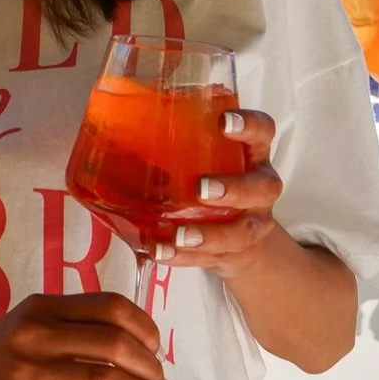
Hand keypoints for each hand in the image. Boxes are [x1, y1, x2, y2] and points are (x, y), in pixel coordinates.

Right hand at [0, 292, 189, 379]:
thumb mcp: (20, 328)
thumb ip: (64, 326)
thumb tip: (128, 345)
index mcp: (41, 309)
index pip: (111, 306)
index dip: (146, 328)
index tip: (156, 351)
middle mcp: (36, 336)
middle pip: (116, 343)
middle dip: (153, 368)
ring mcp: (30, 376)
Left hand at [154, 108, 282, 280]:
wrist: (240, 238)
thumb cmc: (215, 182)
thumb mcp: (207, 159)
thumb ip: (179, 145)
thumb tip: (115, 127)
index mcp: (253, 155)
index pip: (263, 131)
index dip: (249, 125)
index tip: (224, 121)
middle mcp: (260, 189)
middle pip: (263, 187)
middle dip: (234, 189)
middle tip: (202, 189)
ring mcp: (252, 223)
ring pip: (242, 231)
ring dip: (209, 235)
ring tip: (180, 236)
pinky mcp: (236, 253)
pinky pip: (213, 258)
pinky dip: (185, 257)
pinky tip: (162, 252)